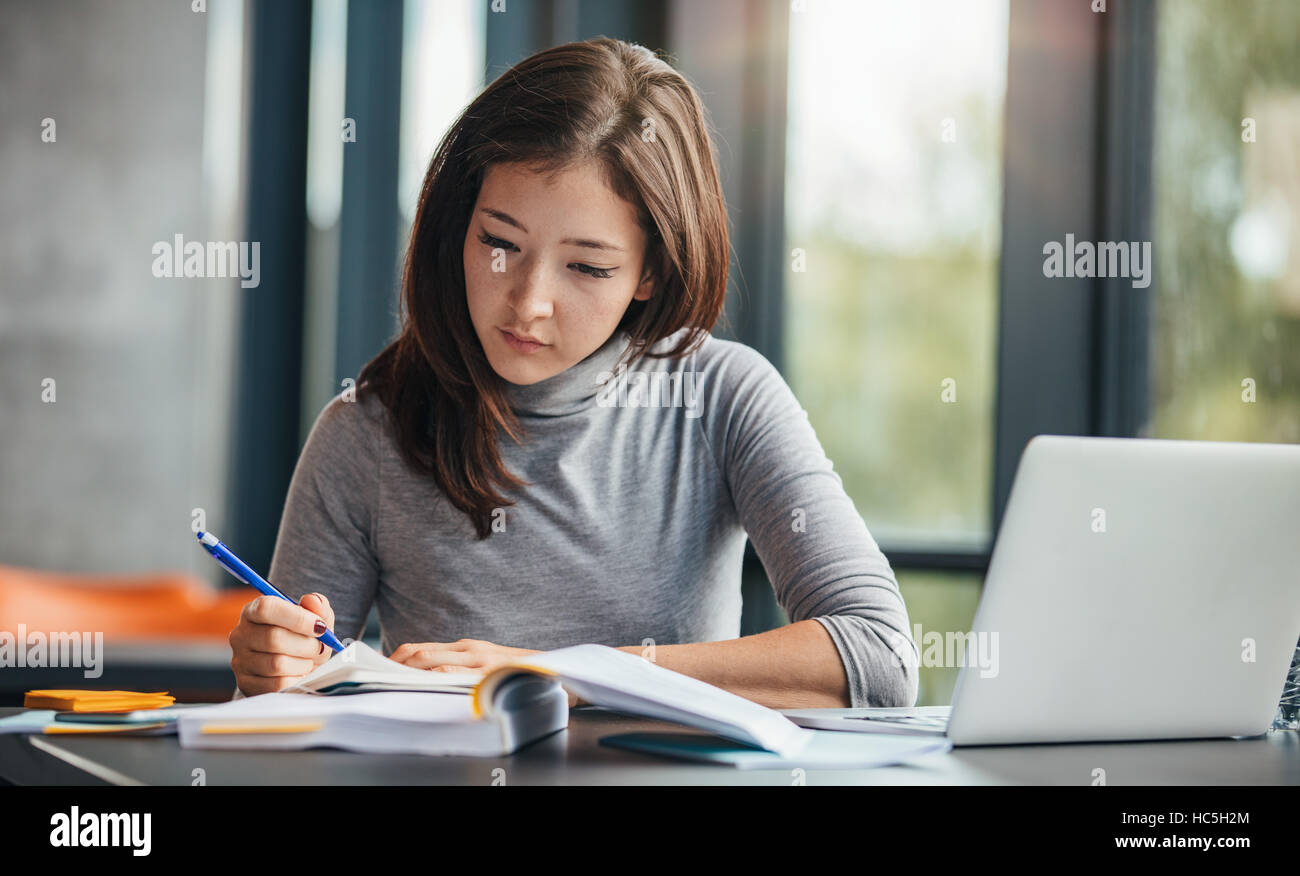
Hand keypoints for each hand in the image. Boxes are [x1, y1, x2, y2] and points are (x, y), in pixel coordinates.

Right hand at [229, 592, 334, 695]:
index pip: (266, 608)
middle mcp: (241, 635)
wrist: (295, 668)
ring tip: (309, 661)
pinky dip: (296, 680)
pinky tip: (300, 673)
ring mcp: (240, 661)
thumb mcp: (315, 619)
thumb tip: (313, 601)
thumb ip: (318, 606)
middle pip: (274, 638)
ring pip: (276, 664)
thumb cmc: (302, 639)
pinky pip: (277, 684)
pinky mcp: (246, 684)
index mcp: (253, 611)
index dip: (297, 617)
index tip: (320, 627)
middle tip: (319, 648)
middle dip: (306, 645)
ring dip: (303, 663)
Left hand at [390, 639, 581, 707]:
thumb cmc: (518, 674)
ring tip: (384, 684)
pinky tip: (419, 689)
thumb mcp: (485, 666)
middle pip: (418, 653)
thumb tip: (425, 682)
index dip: (393, 660)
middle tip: (370, 680)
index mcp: (464, 648)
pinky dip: (432, 680)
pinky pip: (454, 674)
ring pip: (430, 662)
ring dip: (405, 672)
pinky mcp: (488, 672)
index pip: (418, 650)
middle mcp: (469, 649)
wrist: (557, 671)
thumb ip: (460, 669)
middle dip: (391, 667)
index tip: (373, 673)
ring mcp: (479, 660)